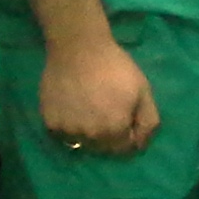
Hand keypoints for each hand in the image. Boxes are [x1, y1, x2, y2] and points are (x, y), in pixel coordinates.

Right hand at [40, 34, 159, 155]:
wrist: (78, 49)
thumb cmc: (115, 68)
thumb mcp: (144, 91)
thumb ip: (148, 121)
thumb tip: (141, 144)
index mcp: (115, 130)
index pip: (125, 149)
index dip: (129, 135)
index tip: (127, 118)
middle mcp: (90, 137)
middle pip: (103, 147)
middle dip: (110, 135)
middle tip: (108, 111)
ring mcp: (67, 131)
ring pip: (83, 141)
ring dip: (89, 132)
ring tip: (90, 108)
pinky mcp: (50, 123)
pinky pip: (63, 133)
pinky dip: (70, 125)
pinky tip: (74, 107)